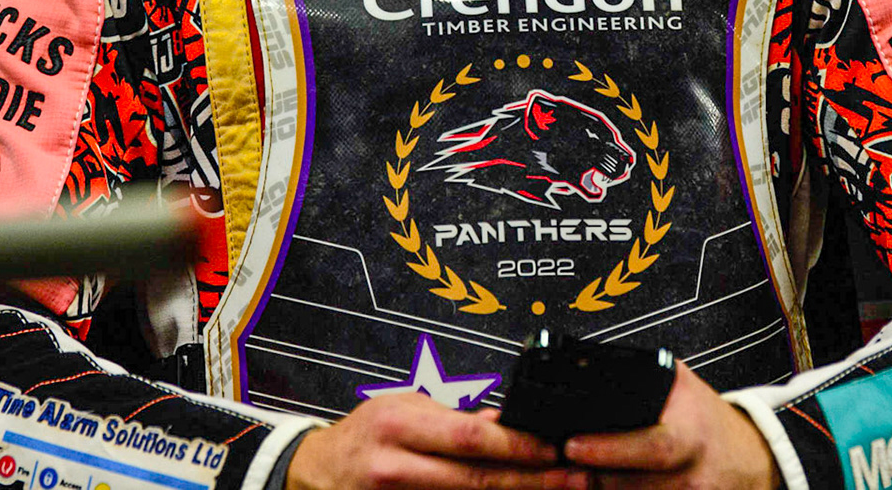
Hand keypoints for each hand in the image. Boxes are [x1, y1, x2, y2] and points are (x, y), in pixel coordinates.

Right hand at [288, 393, 591, 489]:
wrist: (317, 473)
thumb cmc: (365, 435)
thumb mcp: (404, 408)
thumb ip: (453, 418)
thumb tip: (505, 422)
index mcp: (399, 425)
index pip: (468, 438)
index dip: (516, 446)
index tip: (554, 450)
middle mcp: (395, 466)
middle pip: (474, 480)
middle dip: (531, 481)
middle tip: (574, 479)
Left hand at [563, 364, 779, 489]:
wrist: (749, 460)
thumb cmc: (707, 421)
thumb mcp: (680, 388)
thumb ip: (639, 376)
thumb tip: (584, 365)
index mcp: (690, 434)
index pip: (653, 447)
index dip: (611, 450)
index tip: (573, 446)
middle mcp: (691, 472)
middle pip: (631, 485)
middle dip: (592, 476)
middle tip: (560, 465)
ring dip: (598, 489)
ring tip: (567, 476)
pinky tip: (595, 486)